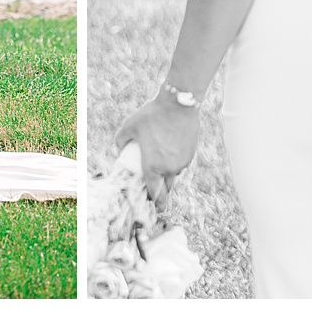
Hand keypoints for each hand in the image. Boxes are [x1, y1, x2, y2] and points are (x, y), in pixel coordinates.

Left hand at [115, 90, 200, 211]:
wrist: (179, 104)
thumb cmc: (153, 115)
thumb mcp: (130, 125)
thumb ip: (121, 139)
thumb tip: (120, 149)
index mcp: (153, 166)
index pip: (154, 193)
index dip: (153, 202)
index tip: (152, 206)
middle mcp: (169, 168)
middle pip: (166, 189)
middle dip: (161, 194)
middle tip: (157, 194)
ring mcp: (182, 162)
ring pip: (174, 175)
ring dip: (168, 176)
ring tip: (161, 166)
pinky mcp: (191, 154)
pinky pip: (182, 164)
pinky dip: (176, 163)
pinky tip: (171, 152)